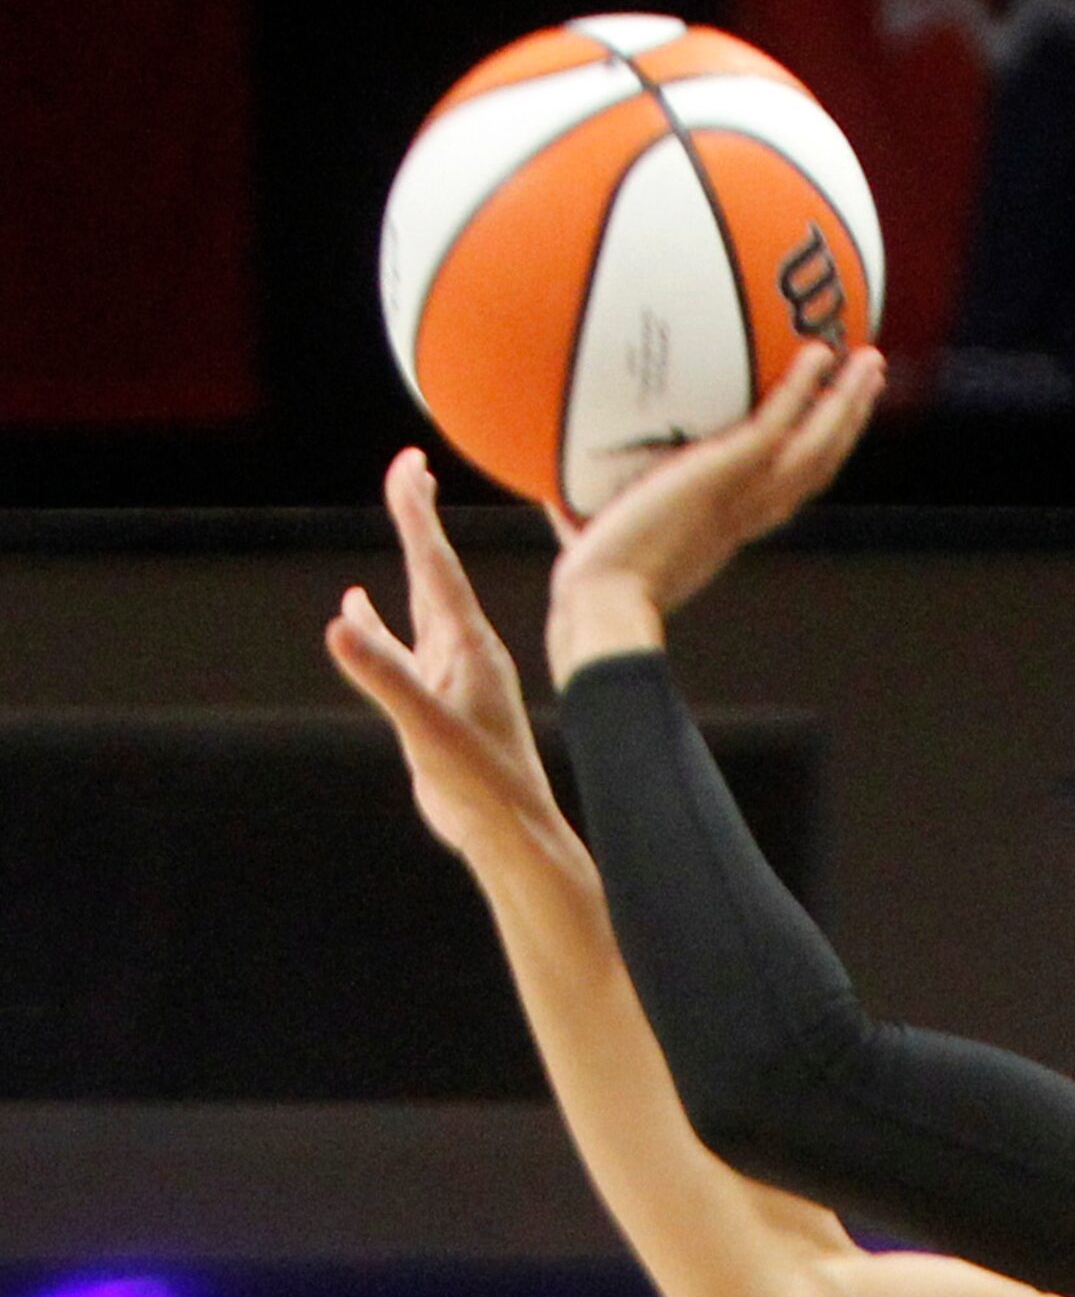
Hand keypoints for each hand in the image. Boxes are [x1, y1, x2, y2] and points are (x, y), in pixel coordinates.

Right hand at [326, 449, 560, 860]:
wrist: (511, 832)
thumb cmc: (483, 785)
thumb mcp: (429, 730)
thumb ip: (387, 677)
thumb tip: (340, 622)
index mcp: (467, 648)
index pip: (436, 566)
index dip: (418, 514)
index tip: (407, 464)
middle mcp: (463, 653)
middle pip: (434, 570)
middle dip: (419, 519)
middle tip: (408, 470)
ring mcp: (449, 677)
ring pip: (420, 605)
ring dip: (405, 563)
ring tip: (400, 520)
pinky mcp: (434, 704)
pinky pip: (401, 649)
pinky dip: (378, 624)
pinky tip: (356, 611)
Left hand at [545, 343, 884, 680]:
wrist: (604, 600)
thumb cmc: (591, 584)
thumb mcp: (595, 533)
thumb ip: (586, 505)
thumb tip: (546, 484)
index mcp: (728, 528)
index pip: (781, 492)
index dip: (806, 459)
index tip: (819, 428)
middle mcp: (749, 514)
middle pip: (817, 467)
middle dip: (846, 424)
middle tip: (867, 381)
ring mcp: (744, 496)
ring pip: (818, 448)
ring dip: (849, 404)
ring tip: (869, 362)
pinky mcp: (727, 475)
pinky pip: (781, 425)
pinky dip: (806, 389)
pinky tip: (819, 353)